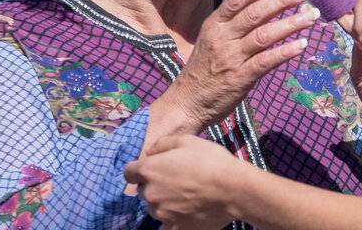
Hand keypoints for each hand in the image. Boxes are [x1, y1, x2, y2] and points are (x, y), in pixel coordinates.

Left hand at [126, 135, 240, 229]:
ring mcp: (161, 214)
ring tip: (185, 197)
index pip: (128, 172)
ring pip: (155, 208)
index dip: (138, 170)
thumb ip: (163, 144)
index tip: (152, 169)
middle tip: (176, 181)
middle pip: (143, 191)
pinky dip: (173, 219)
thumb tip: (150, 152)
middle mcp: (150, 194)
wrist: (233, 189)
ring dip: (163, 203)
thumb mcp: (187, 140)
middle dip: (154, 186)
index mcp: (149, 170)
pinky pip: (166, 225)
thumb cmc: (210, 160)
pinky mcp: (174, 228)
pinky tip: (187, 212)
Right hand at [152, 0, 315, 142]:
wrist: (186, 103)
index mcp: (214, 25)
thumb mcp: (210, 40)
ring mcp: (231, 58)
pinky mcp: (240, 78)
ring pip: (265, 35)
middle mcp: (222, 38)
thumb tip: (264, 6)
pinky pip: (267, 61)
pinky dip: (286, 51)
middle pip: (256, 13)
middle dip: (283, 0)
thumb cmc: (203, 70)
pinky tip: (302, 45)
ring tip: (312, 16)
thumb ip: (233, 25)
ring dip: (291, 23)